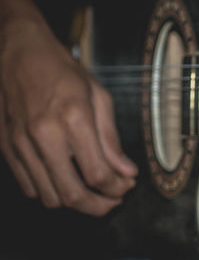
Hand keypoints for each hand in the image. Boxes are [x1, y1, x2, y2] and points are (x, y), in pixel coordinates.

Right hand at [0, 18, 137, 215]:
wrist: (18, 53)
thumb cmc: (63, 71)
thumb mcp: (99, 97)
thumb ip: (112, 139)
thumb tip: (127, 171)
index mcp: (74, 119)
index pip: (98, 173)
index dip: (116, 189)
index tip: (126, 187)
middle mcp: (44, 135)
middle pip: (72, 194)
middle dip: (98, 207)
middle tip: (112, 202)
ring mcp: (21, 144)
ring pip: (49, 197)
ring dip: (75, 203)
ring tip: (92, 192)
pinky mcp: (7, 148)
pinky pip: (29, 187)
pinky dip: (50, 192)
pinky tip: (65, 180)